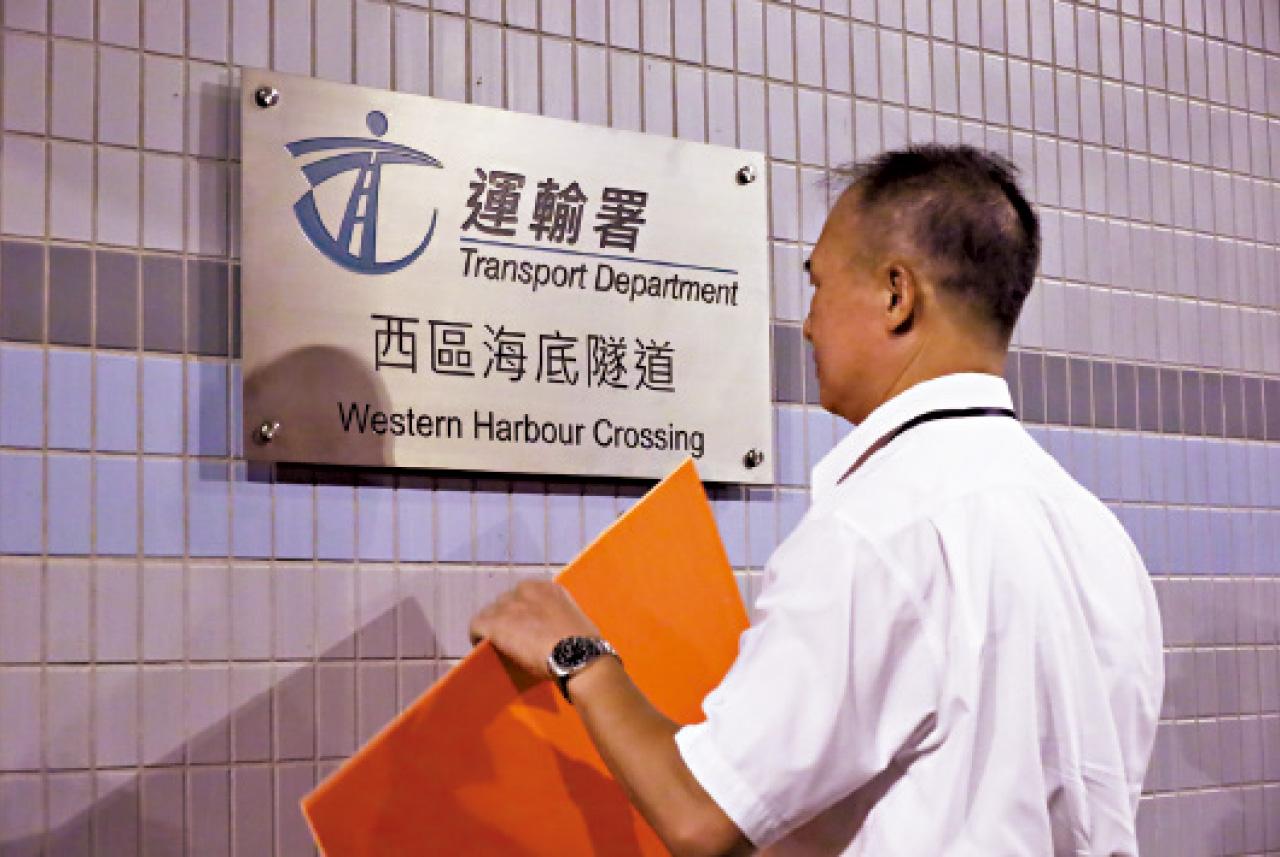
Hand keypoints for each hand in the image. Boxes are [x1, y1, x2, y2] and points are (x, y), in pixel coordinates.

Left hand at [469, 580, 601, 680]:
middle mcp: (525, 590)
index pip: (523, 596)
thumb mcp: (573, 620)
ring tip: (498, 646)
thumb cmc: (583, 646)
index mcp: (547, 588)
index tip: (524, 628)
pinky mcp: (495, 623)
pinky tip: (481, 646)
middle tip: (513, 641)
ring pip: (489, 614)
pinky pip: (476, 626)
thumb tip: (552, 632)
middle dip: (507, 620)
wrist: (577, 655)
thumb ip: (557, 618)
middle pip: (505, 603)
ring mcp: (509, 606)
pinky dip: (477, 636)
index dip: (521, 614)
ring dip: (492, 628)